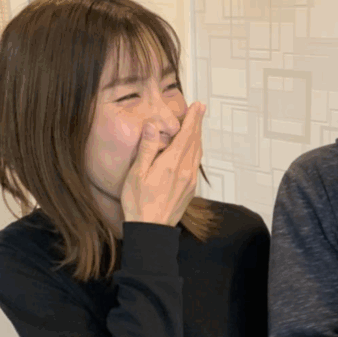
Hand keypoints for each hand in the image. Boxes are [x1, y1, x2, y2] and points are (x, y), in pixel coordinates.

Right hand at [121, 101, 205, 227]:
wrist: (151, 230)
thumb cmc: (139, 203)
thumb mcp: (137, 173)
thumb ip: (147, 148)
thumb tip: (154, 126)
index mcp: (172, 164)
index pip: (187, 135)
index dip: (193, 119)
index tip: (198, 106)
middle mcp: (185, 171)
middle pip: (195, 142)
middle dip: (197, 125)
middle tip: (200, 110)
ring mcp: (189, 181)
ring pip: (197, 154)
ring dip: (198, 138)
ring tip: (196, 127)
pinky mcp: (189, 190)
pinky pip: (195, 165)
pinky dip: (195, 152)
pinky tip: (191, 151)